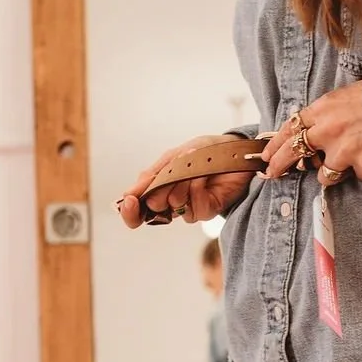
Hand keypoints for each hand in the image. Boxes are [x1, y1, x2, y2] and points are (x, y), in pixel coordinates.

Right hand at [116, 134, 252, 229]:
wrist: (233, 148)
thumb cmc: (203, 151)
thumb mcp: (172, 158)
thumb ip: (151, 177)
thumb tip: (127, 195)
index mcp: (161, 190)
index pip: (139, 213)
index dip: (130, 213)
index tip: (130, 202)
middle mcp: (174, 202)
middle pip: (155, 207)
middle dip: (161, 187)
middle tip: (173, 171)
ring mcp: (192, 207)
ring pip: (176, 206)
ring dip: (182, 183)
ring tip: (192, 167)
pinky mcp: (210, 209)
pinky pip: (196, 208)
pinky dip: (197, 189)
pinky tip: (203, 176)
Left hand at [260, 81, 361, 183]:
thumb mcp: (344, 96)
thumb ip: (325, 115)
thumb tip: (313, 132)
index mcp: (321, 110)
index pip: (288, 128)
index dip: (274, 144)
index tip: (266, 155)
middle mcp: (326, 130)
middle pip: (293, 153)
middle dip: (279, 165)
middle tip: (271, 173)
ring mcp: (343, 150)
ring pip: (325, 174)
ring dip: (332, 171)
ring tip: (347, 159)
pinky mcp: (361, 164)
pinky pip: (358, 175)